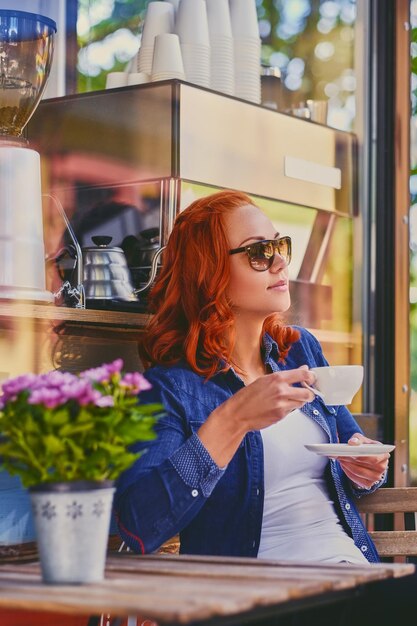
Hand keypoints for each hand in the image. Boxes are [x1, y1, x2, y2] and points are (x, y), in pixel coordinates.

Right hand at [198, 366, 315, 466]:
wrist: (238, 413)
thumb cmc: (247, 396)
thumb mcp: (265, 380)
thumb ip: (285, 376)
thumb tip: (302, 370)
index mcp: (277, 378)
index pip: (303, 375)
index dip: (311, 377)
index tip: (312, 378)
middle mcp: (281, 390)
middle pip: (308, 392)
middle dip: (309, 393)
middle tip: (306, 392)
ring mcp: (282, 404)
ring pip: (301, 403)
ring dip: (299, 401)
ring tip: (288, 400)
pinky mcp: (281, 416)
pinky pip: (292, 411)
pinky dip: (289, 409)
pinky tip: (278, 407)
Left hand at [336, 433, 389, 488]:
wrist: (363, 455)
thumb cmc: (363, 446)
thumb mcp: (361, 439)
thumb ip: (357, 439)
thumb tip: (352, 442)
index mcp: (384, 454)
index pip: (375, 458)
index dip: (362, 457)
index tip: (351, 454)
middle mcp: (383, 467)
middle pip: (367, 466)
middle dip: (352, 461)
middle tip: (340, 455)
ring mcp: (377, 476)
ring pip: (360, 473)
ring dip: (348, 466)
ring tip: (341, 459)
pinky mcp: (369, 483)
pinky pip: (358, 480)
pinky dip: (349, 473)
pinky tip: (344, 466)